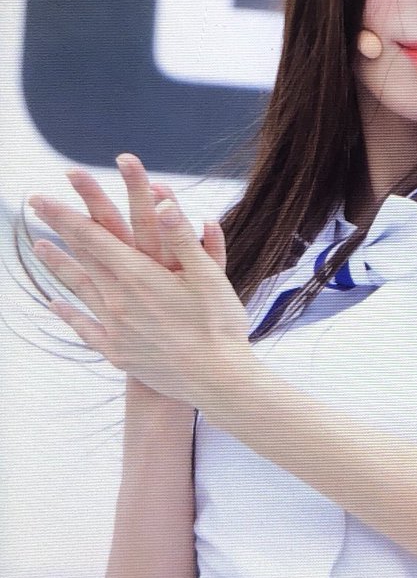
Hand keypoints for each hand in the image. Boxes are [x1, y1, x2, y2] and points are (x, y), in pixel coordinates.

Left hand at [27, 161, 251, 407]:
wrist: (217, 381)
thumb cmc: (219, 325)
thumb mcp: (209, 276)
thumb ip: (183, 238)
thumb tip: (162, 202)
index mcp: (140, 276)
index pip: (94, 237)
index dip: (67, 214)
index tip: (44, 196)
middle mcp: (120, 300)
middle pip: (82, 257)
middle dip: (58, 227)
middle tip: (36, 204)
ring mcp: (116, 328)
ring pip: (80, 289)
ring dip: (58, 265)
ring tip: (39, 247)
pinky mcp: (118, 352)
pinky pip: (85, 328)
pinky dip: (69, 313)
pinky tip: (55, 304)